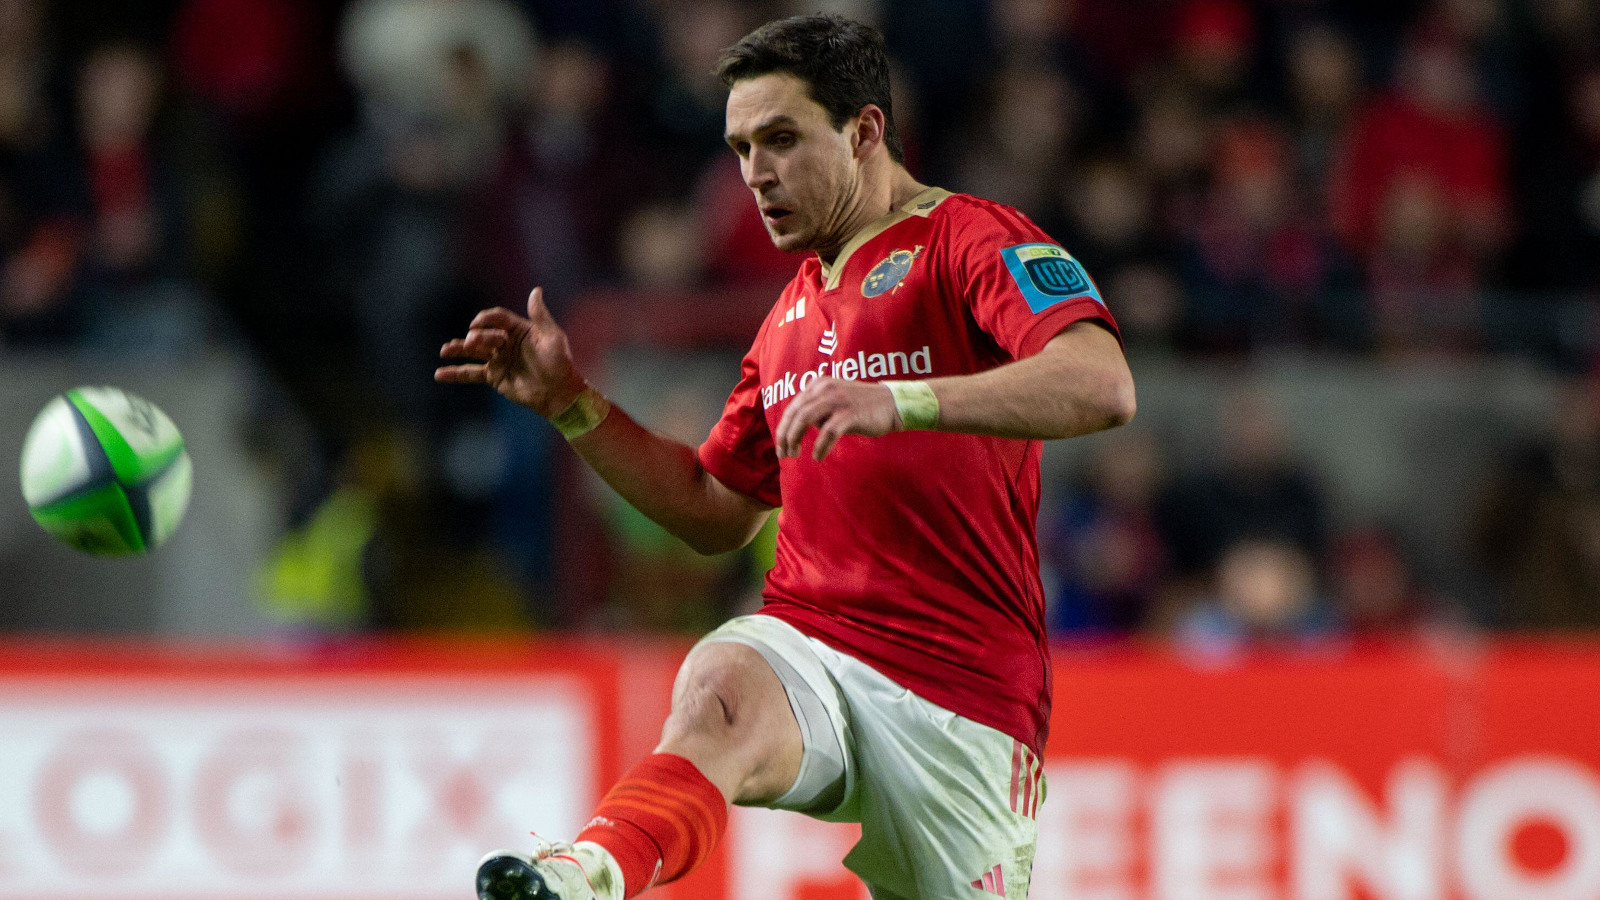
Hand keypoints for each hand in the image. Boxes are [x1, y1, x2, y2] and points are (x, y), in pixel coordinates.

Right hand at [435, 287, 586, 417]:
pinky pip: (471, 373)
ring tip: (445, 350)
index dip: (486, 319)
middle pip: (484, 334)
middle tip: (472, 342)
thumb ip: (540, 316)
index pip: (497, 318)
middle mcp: (505, 342)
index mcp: (518, 329)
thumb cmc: (559, 363)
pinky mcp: (494, 376)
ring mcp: (498, 359)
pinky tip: (439, 373)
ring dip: (458, 349)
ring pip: (473, 351)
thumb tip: (536, 290)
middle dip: (476, 337)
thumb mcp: (553, 337)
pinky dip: (455, 374)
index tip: (476, 323)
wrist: (558, 393)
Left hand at [774, 377, 901, 460]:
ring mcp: (838, 400)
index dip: (783, 427)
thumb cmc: (862, 407)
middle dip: (785, 435)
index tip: (781, 446)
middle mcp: (825, 388)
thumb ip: (817, 409)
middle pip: (795, 413)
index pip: (793, 406)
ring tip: (794, 455)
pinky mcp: (850, 413)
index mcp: (819, 384)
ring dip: (795, 439)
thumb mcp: (835, 401)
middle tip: (783, 454)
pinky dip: (820, 446)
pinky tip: (818, 456)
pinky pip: (828, 431)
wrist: (892, 404)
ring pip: (805, 419)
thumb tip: (798, 428)